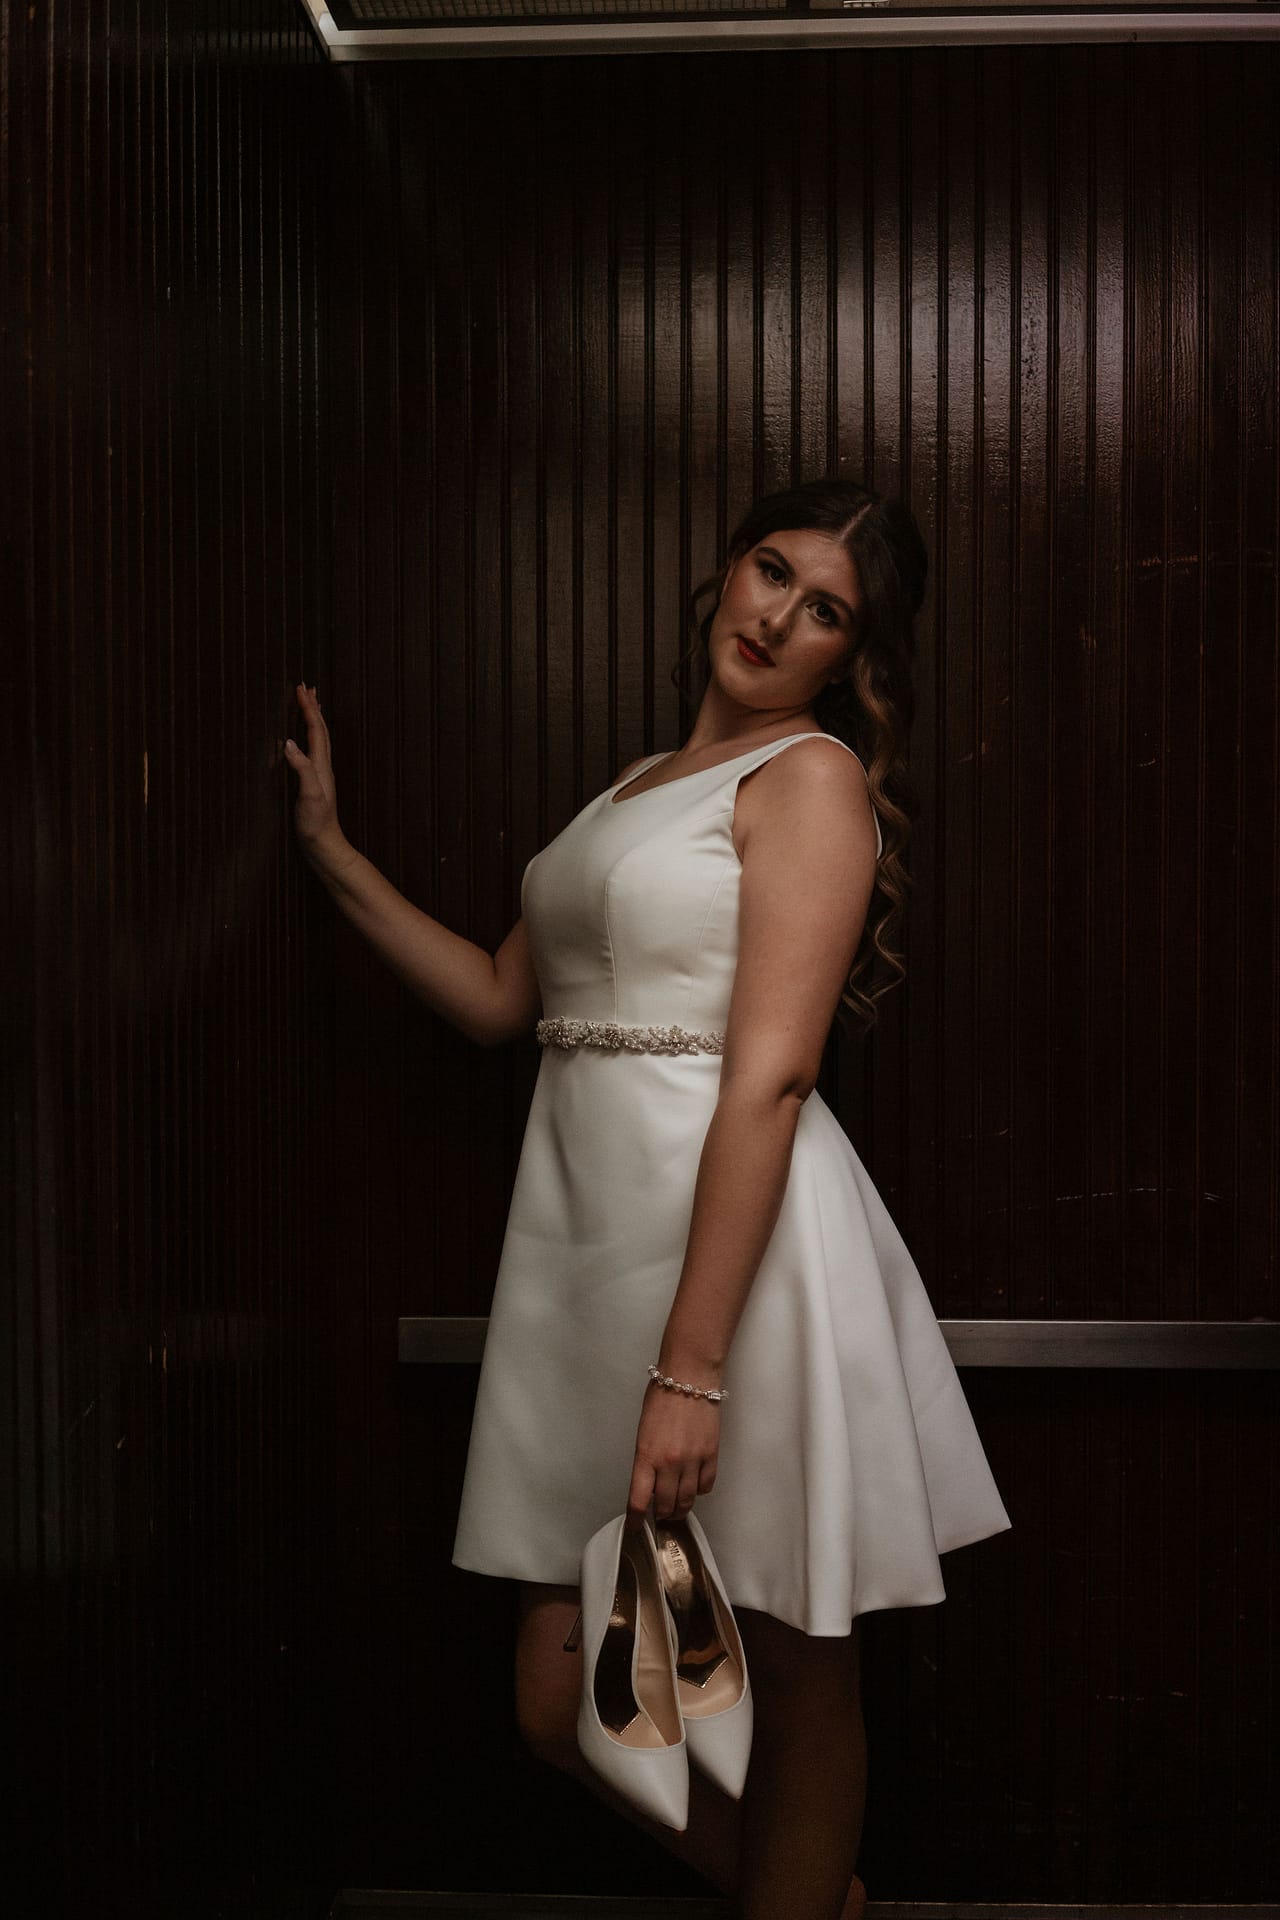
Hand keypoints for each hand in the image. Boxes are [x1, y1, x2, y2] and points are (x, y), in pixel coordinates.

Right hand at [283, 684, 351, 871]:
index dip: (308, 708)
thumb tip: (288, 743)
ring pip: (319, 739)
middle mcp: (323, 767)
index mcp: (321, 766)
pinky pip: (313, 751)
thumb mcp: (309, 795)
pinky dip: (309, 737)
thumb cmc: (317, 824)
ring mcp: (319, 775)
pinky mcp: (313, 783)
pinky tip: (303, 741)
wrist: (325, 846)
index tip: (301, 688)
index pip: (316, 730)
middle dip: (313, 707)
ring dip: (314, 719)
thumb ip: (302, 769)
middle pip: (321, 730)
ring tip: (310, 705)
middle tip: (307, 687)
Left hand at [625, 1382, 719, 1532]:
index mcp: (646, 1456)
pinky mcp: (711, 1455)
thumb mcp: (643, 1432)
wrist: (689, 1378)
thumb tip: (649, 1483)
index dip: (636, 1520)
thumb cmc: (662, 1398)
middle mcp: (669, 1463)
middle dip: (661, 1515)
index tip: (635, 1529)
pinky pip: (706, 1485)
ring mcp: (692, 1461)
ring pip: (687, 1500)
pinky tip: (694, 1487)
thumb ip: (646, 1460)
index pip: (638, 1500)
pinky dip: (699, 1491)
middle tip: (659, 1516)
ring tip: (676, 1509)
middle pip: (665, 1506)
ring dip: (680, 1509)